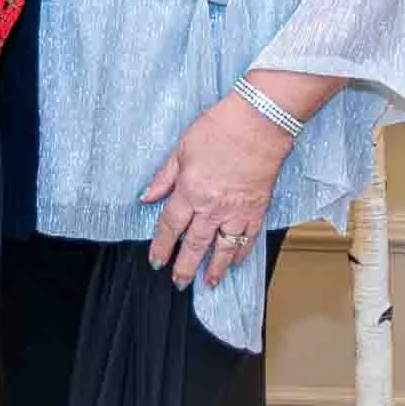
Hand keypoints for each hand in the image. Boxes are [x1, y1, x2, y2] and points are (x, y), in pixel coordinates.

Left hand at [141, 95, 291, 290]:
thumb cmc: (220, 128)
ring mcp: (237, 211)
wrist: (258, 123)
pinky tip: (236, 261)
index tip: (156, 260)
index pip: (171, 226)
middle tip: (178, 282)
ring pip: (223, 249)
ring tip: (207, 283)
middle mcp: (212, 207)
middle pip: (195, 245)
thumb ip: (164, 177)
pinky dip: (242, 253)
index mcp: (190, 191)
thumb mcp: (181, 148)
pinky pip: (248, 239)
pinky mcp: (257, 209)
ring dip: (214, 268)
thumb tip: (146, 196)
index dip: (161, 246)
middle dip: (185, 266)